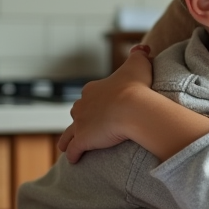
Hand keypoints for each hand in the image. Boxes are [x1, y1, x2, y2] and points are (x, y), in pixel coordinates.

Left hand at [57, 44, 154, 163]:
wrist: (133, 107)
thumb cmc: (137, 86)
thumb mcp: (139, 64)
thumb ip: (139, 54)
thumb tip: (142, 48)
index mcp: (93, 89)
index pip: (89, 95)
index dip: (95, 101)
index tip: (102, 106)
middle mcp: (82, 105)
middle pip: (77, 112)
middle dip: (81, 118)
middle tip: (87, 126)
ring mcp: (81, 123)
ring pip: (69, 133)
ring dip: (67, 139)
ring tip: (66, 146)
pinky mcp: (83, 140)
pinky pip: (74, 150)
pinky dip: (73, 154)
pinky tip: (74, 159)